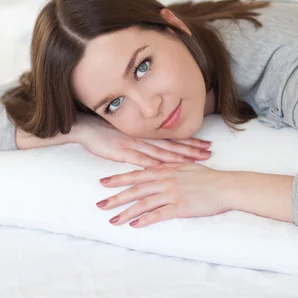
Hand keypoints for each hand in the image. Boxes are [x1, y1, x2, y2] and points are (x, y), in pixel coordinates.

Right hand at [77, 115, 211, 167]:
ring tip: (196, 159)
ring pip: (162, 152)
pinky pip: (142, 159)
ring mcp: (135, 145)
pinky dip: (155, 164)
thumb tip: (159, 151)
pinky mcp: (123, 152)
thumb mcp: (129, 136)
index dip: (190, 143)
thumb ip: (143, 144)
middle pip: (172, 145)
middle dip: (192, 149)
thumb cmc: (107, 133)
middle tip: (209, 152)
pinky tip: (167, 168)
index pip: (173, 139)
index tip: (206, 145)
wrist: (87, 128)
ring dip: (180, 156)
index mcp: (146, 135)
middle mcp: (144, 139)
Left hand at [95, 162, 231, 227]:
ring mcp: (172, 193)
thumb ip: (169, 169)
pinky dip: (144, 220)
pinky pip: (158, 214)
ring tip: (112, 220)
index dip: (119, 178)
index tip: (103, 182)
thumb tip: (157, 170)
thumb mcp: (186, 167)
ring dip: (126, 212)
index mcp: (165, 170)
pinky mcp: (180, 207)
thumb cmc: (208, 177)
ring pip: (143, 203)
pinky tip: (134, 226)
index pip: (137, 174)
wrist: (225, 186)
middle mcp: (165, 180)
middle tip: (100, 204)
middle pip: (135, 189)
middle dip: (115, 197)